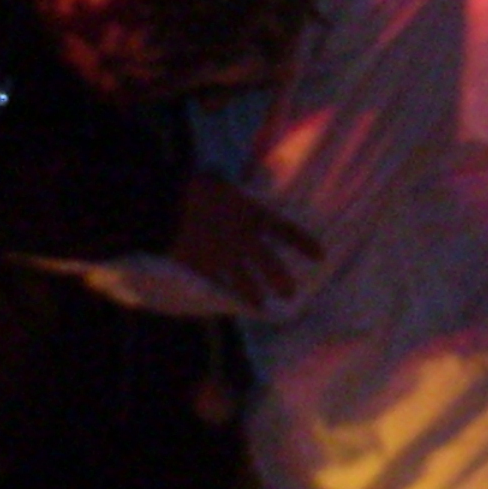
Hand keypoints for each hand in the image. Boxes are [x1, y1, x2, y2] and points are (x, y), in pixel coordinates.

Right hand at [166, 174, 321, 309]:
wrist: (168, 204)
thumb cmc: (193, 187)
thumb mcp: (218, 181)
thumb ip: (229, 191)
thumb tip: (229, 183)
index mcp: (251, 214)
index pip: (285, 231)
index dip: (304, 243)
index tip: (320, 256)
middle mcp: (244, 239)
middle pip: (270, 265)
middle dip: (282, 280)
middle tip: (290, 292)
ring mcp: (224, 257)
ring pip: (245, 282)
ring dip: (254, 295)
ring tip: (261, 306)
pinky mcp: (203, 268)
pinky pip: (215, 286)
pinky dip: (219, 295)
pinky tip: (221, 306)